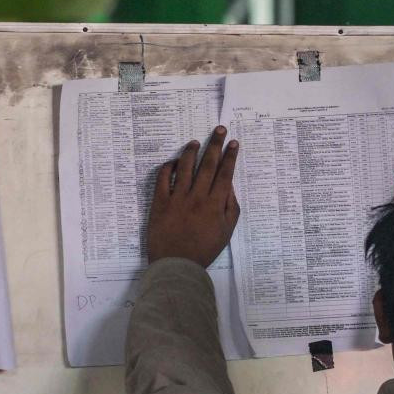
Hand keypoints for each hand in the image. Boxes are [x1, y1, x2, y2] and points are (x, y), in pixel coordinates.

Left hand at [145, 127, 240, 267]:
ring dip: (192, 151)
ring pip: (186, 167)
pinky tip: (174, 161)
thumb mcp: (226, 231)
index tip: (233, 143)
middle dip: (215, 145)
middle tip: (219, 129)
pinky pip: (163, 178)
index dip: (230, 156)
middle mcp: (198, 196)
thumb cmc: (204, 249)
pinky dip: (169, 167)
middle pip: (208, 164)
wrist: (177, 264)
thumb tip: (228, 185)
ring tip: (195, 141)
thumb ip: (230, 207)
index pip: (225, 173)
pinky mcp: (160, 202)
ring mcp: (178, 198)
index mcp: (216, 204)